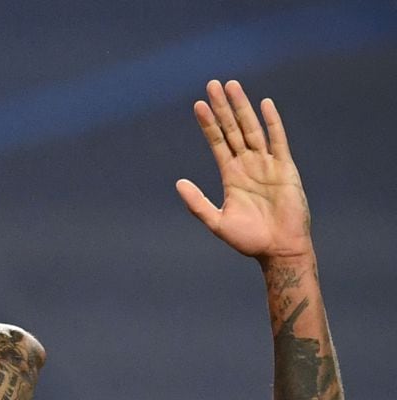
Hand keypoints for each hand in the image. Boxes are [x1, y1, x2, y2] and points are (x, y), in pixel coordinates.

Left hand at [176, 79, 311, 261]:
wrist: (279, 249)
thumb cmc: (249, 239)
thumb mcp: (216, 222)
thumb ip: (197, 203)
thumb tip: (178, 182)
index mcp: (231, 175)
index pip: (217, 142)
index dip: (208, 124)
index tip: (198, 105)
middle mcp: (248, 165)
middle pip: (233, 129)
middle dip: (223, 107)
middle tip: (213, 84)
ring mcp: (267, 164)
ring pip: (252, 129)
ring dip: (242, 108)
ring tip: (232, 86)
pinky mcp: (285, 168)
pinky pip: (278, 141)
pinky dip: (273, 122)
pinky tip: (265, 105)